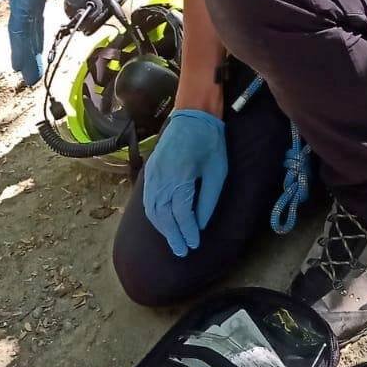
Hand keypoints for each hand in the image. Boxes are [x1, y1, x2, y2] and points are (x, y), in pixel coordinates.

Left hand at [8, 0, 88, 85]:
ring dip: (23, 53)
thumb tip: (72, 7)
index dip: (33, 39)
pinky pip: (21, 23)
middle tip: (28, 75)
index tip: (35, 57)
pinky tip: (21, 58)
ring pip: (19, 30)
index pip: (32, 19)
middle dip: (27, 52)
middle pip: (23, 29)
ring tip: (25, 75)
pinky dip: (21, 43)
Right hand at [143, 109, 226, 256]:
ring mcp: (152, 174)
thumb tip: (200, 224)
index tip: (194, 245)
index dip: (187, 231)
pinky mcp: (150, 171)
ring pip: (152, 209)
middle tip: (182, 252)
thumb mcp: (217, 171)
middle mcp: (161, 178)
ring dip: (162, 228)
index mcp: (180, 177)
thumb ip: (208, 199)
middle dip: (173, 236)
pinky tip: (162, 222)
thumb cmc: (210, 142)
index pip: (181, 213)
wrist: (192, 115)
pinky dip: (154, 215)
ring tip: (173, 241)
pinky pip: (148, 199)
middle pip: (163, 215)